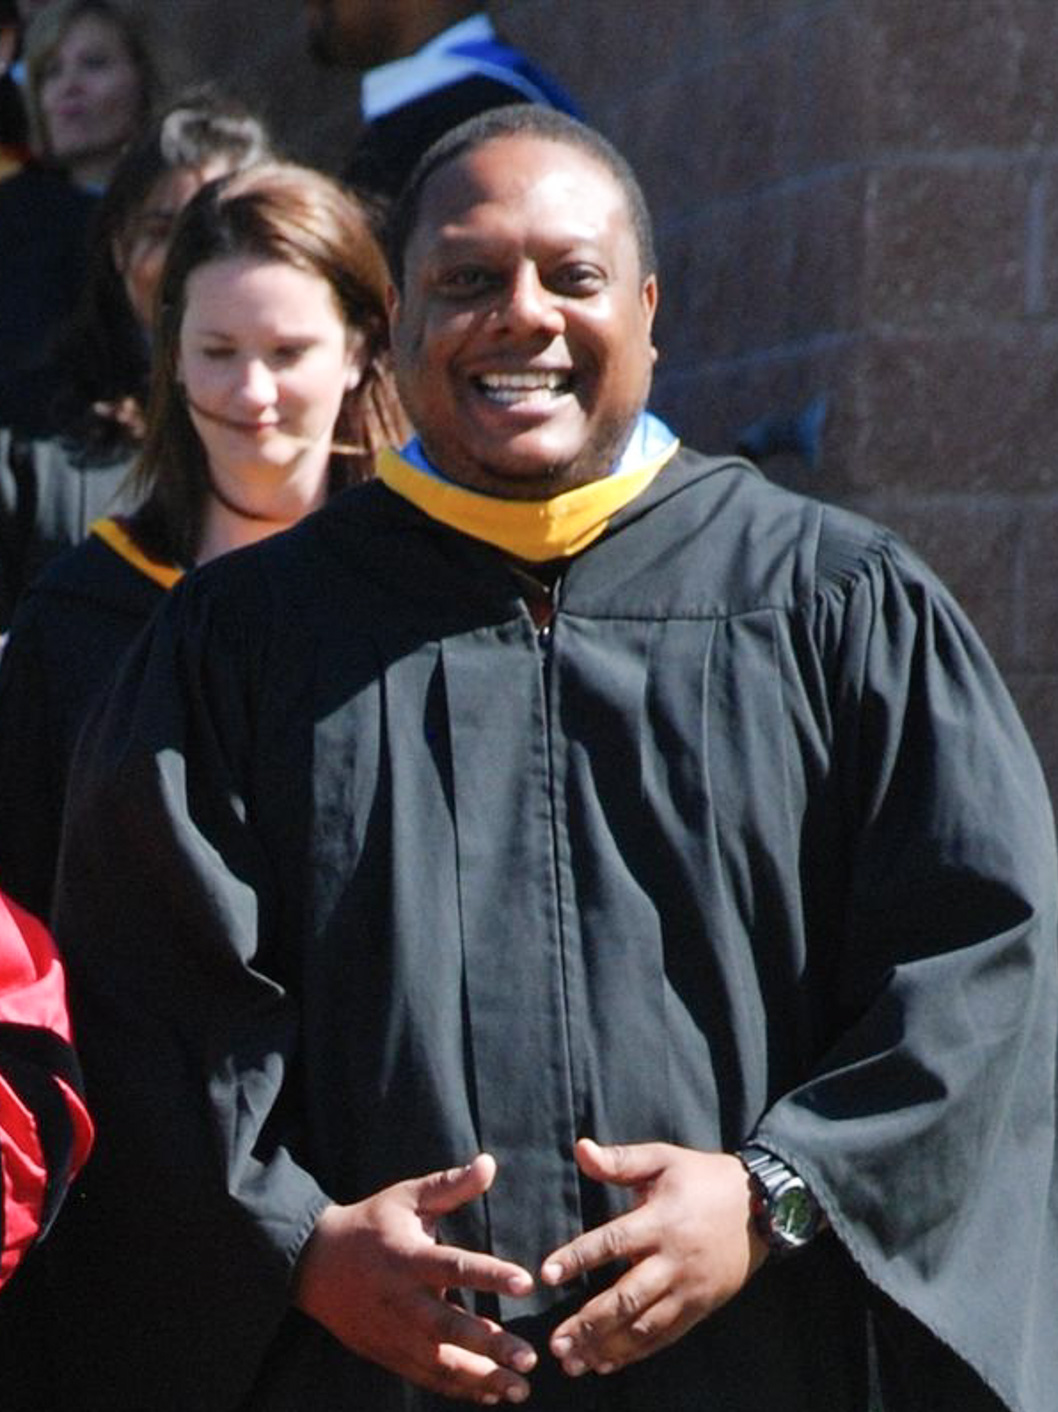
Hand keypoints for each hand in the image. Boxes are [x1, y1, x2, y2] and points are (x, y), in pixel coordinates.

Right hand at [293, 1153, 536, 1403]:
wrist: (316, 1265)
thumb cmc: (371, 1225)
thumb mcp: (407, 1198)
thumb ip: (450, 1186)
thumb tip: (490, 1163)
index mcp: (409, 1258)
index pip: (454, 1267)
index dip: (490, 1275)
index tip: (526, 1283)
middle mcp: (403, 1301)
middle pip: (450, 1327)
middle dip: (490, 1346)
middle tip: (529, 1356)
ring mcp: (395, 1334)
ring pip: (441, 1364)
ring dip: (481, 1380)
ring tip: (519, 1390)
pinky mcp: (390, 1355)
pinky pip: (428, 1378)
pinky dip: (460, 1389)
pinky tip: (492, 1394)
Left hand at [540, 1138, 767, 1377]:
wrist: (762, 1207)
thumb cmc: (704, 1179)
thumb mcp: (663, 1159)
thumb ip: (620, 1160)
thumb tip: (580, 1149)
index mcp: (660, 1221)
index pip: (612, 1242)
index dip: (578, 1258)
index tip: (547, 1274)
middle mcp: (673, 1260)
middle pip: (626, 1297)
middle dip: (588, 1322)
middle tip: (556, 1342)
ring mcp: (688, 1289)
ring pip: (643, 1326)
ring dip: (606, 1347)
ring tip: (574, 1362)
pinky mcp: (699, 1307)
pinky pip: (664, 1336)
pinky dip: (635, 1353)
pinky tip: (607, 1364)